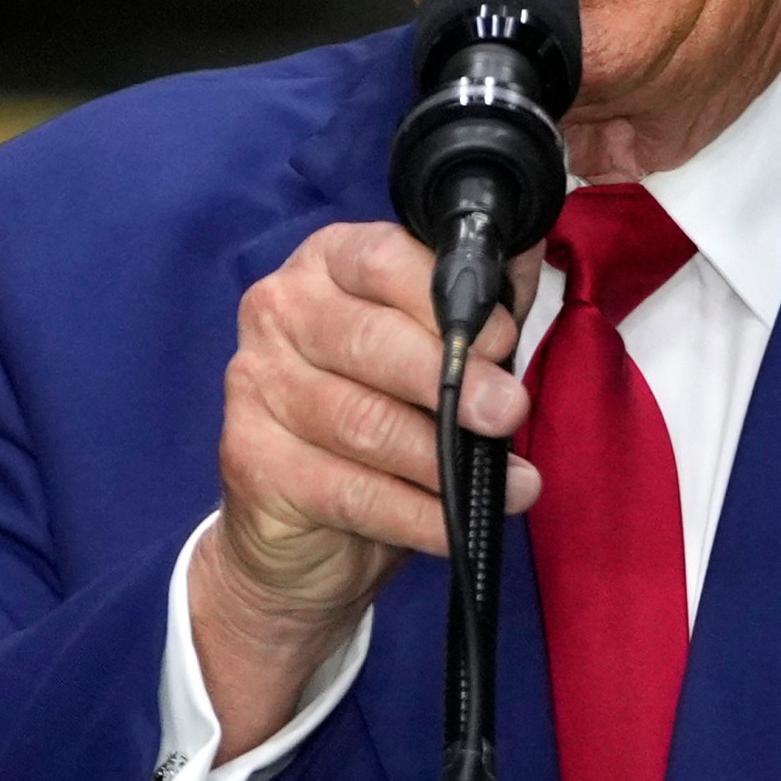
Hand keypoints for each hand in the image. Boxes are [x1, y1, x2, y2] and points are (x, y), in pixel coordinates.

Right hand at [190, 221, 540, 758]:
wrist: (303, 532)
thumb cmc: (382, 416)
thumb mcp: (434, 350)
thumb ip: (477, 301)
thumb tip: (529, 249)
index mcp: (324, 267)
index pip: (381, 258)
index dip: (448, 300)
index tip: (504, 340)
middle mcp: (278, 312)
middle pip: (368, 339)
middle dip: (451, 379)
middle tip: (508, 412)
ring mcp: (255, 385)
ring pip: (362, 422)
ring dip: (445, 459)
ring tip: (511, 484)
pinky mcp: (251, 460)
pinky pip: (349, 490)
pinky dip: (416, 513)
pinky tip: (456, 525)